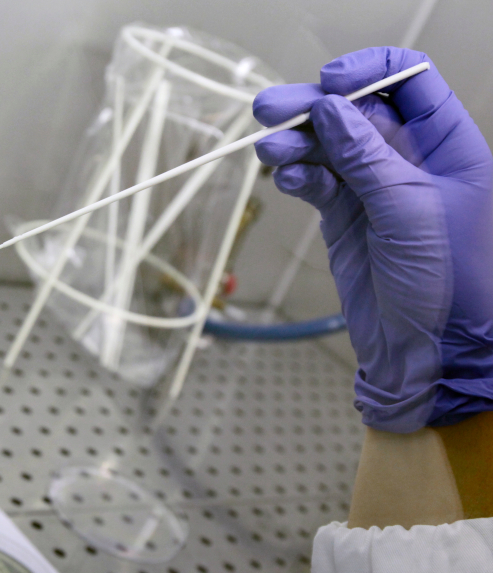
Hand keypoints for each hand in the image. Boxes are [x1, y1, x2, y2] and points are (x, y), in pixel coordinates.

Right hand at [253, 47, 492, 432]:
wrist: (429, 350)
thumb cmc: (451, 282)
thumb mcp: (409, 209)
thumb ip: (366, 156)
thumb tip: (328, 110)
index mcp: (448, 146)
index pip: (409, 83)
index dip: (368, 74)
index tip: (329, 83)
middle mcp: (410, 160)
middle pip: (356, 113)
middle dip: (312, 107)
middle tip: (269, 109)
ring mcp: (374, 188)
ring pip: (328, 147)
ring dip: (296, 144)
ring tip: (269, 151)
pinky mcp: (346, 216)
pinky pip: (316, 182)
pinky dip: (298, 176)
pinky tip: (286, 179)